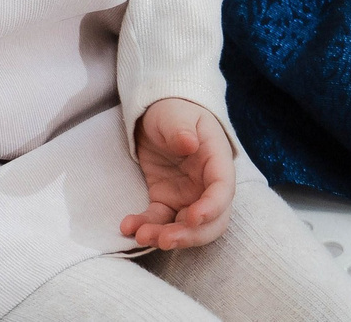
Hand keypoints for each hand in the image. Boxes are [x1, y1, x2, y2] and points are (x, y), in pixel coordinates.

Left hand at [122, 98, 235, 249]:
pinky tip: (128, 227)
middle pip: (210, 221)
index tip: (193, 218)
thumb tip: (189, 143)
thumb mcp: (175, 113)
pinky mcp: (166, 200)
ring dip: (166, 236)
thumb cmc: (175, 110)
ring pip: (185, 228)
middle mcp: (207, 186)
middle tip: (165, 240)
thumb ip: (182, 128)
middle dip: (189, 235)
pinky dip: (145, 226)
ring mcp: (187, 196)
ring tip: (141, 236)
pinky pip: (159, 220)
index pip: (222, 191)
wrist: (160, 114)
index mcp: (217, 162)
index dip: (211, 208)